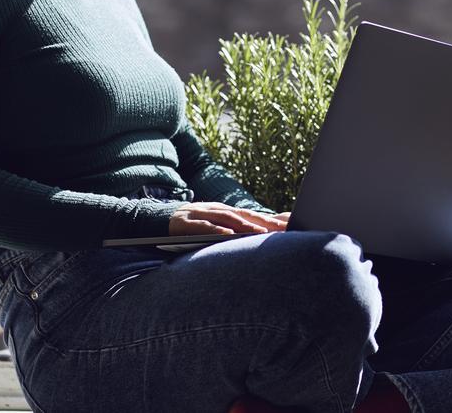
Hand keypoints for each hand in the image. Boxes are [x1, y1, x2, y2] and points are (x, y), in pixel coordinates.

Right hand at [168, 202, 288, 236]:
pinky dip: (216, 229)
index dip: (271, 220)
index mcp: (226, 212)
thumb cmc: (193, 227)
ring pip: (227, 218)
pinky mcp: (187, 222)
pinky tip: (227, 234)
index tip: (290, 227)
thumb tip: (257, 240)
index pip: (253, 216)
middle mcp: (217, 210)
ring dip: (245, 225)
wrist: (160, 219)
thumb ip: (233, 232)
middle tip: (284, 229)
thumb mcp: (215, 227)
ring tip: (261, 233)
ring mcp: (202, 214)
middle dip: (265, 221)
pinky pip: (203, 226)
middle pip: (245, 215)